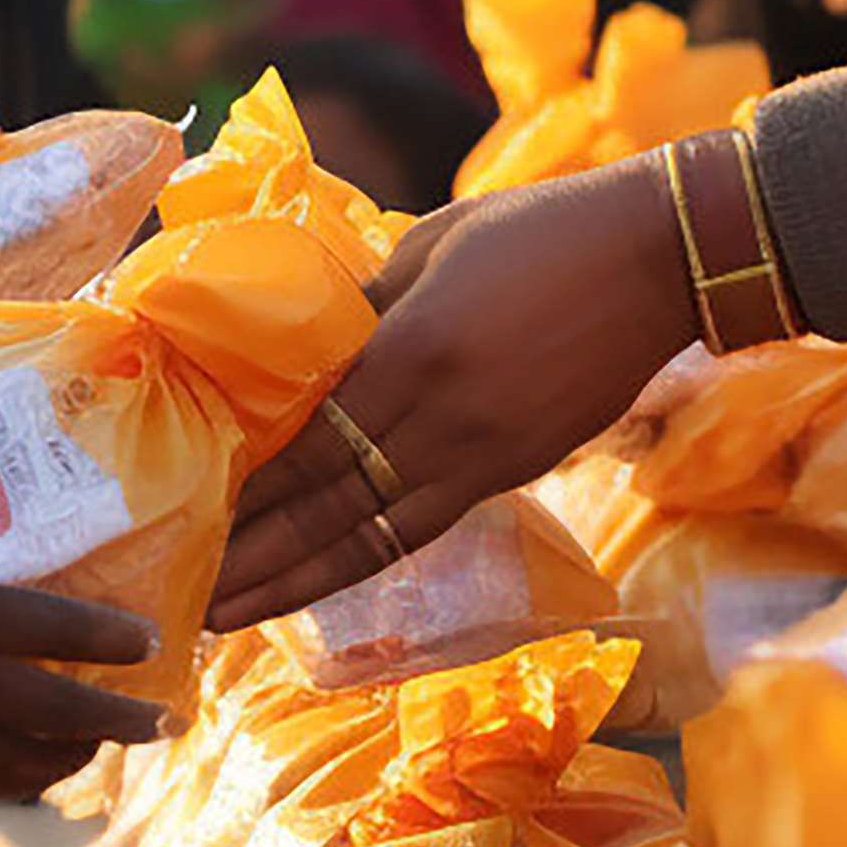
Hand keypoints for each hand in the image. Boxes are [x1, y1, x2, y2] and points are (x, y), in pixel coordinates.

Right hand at [0, 514, 169, 801]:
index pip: (60, 629)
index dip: (112, 640)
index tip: (149, 643)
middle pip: (63, 710)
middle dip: (119, 719)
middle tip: (158, 721)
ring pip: (24, 763)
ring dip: (68, 758)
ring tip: (93, 752)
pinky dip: (4, 782)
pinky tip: (15, 777)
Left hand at [211, 163, 695, 627]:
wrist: (657, 258)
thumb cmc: (539, 230)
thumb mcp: (433, 243)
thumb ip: (364, 304)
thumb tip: (299, 345)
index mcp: (416, 351)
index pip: (312, 440)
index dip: (248, 488)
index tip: (191, 514)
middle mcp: (446, 420)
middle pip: (331, 504)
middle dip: (256, 555)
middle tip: (189, 595)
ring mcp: (486, 456)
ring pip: (374, 538)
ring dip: (299, 582)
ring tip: (234, 616)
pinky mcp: (517, 469)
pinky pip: (423, 525)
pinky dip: (366, 558)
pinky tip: (321, 580)